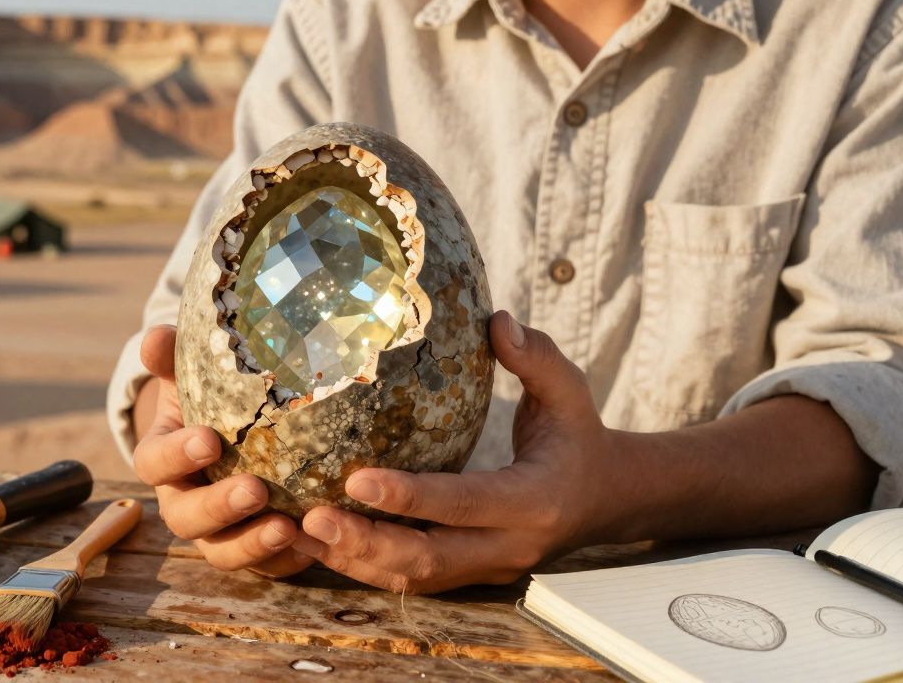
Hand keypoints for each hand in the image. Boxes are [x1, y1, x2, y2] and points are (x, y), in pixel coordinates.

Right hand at [132, 325, 313, 575]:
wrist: (238, 435)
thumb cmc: (211, 401)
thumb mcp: (193, 375)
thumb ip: (173, 356)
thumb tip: (154, 337)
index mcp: (164, 459)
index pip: (154, 463)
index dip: (176, 455)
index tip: (209, 439)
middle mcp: (183, 501)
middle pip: (186, 519)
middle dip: (219, 508)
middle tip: (256, 490)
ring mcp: (218, 532)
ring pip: (223, 553)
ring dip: (253, 545)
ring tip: (288, 528)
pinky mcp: (254, 550)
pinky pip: (266, 568)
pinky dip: (288, 561)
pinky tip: (315, 544)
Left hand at [291, 311, 614, 593]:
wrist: (606, 501)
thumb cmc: (578, 437)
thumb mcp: (570, 392)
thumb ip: (536, 357)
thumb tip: (497, 320)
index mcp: (533, 500)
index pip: (463, 503)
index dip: (410, 497)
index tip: (356, 479)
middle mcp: (507, 546)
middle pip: (428, 559)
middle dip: (365, 542)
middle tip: (309, 516)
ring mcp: (486, 569)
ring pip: (412, 580)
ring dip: (351, 561)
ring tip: (295, 533)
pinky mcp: (467, 576)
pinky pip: (409, 581)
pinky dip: (360, 568)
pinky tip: (316, 545)